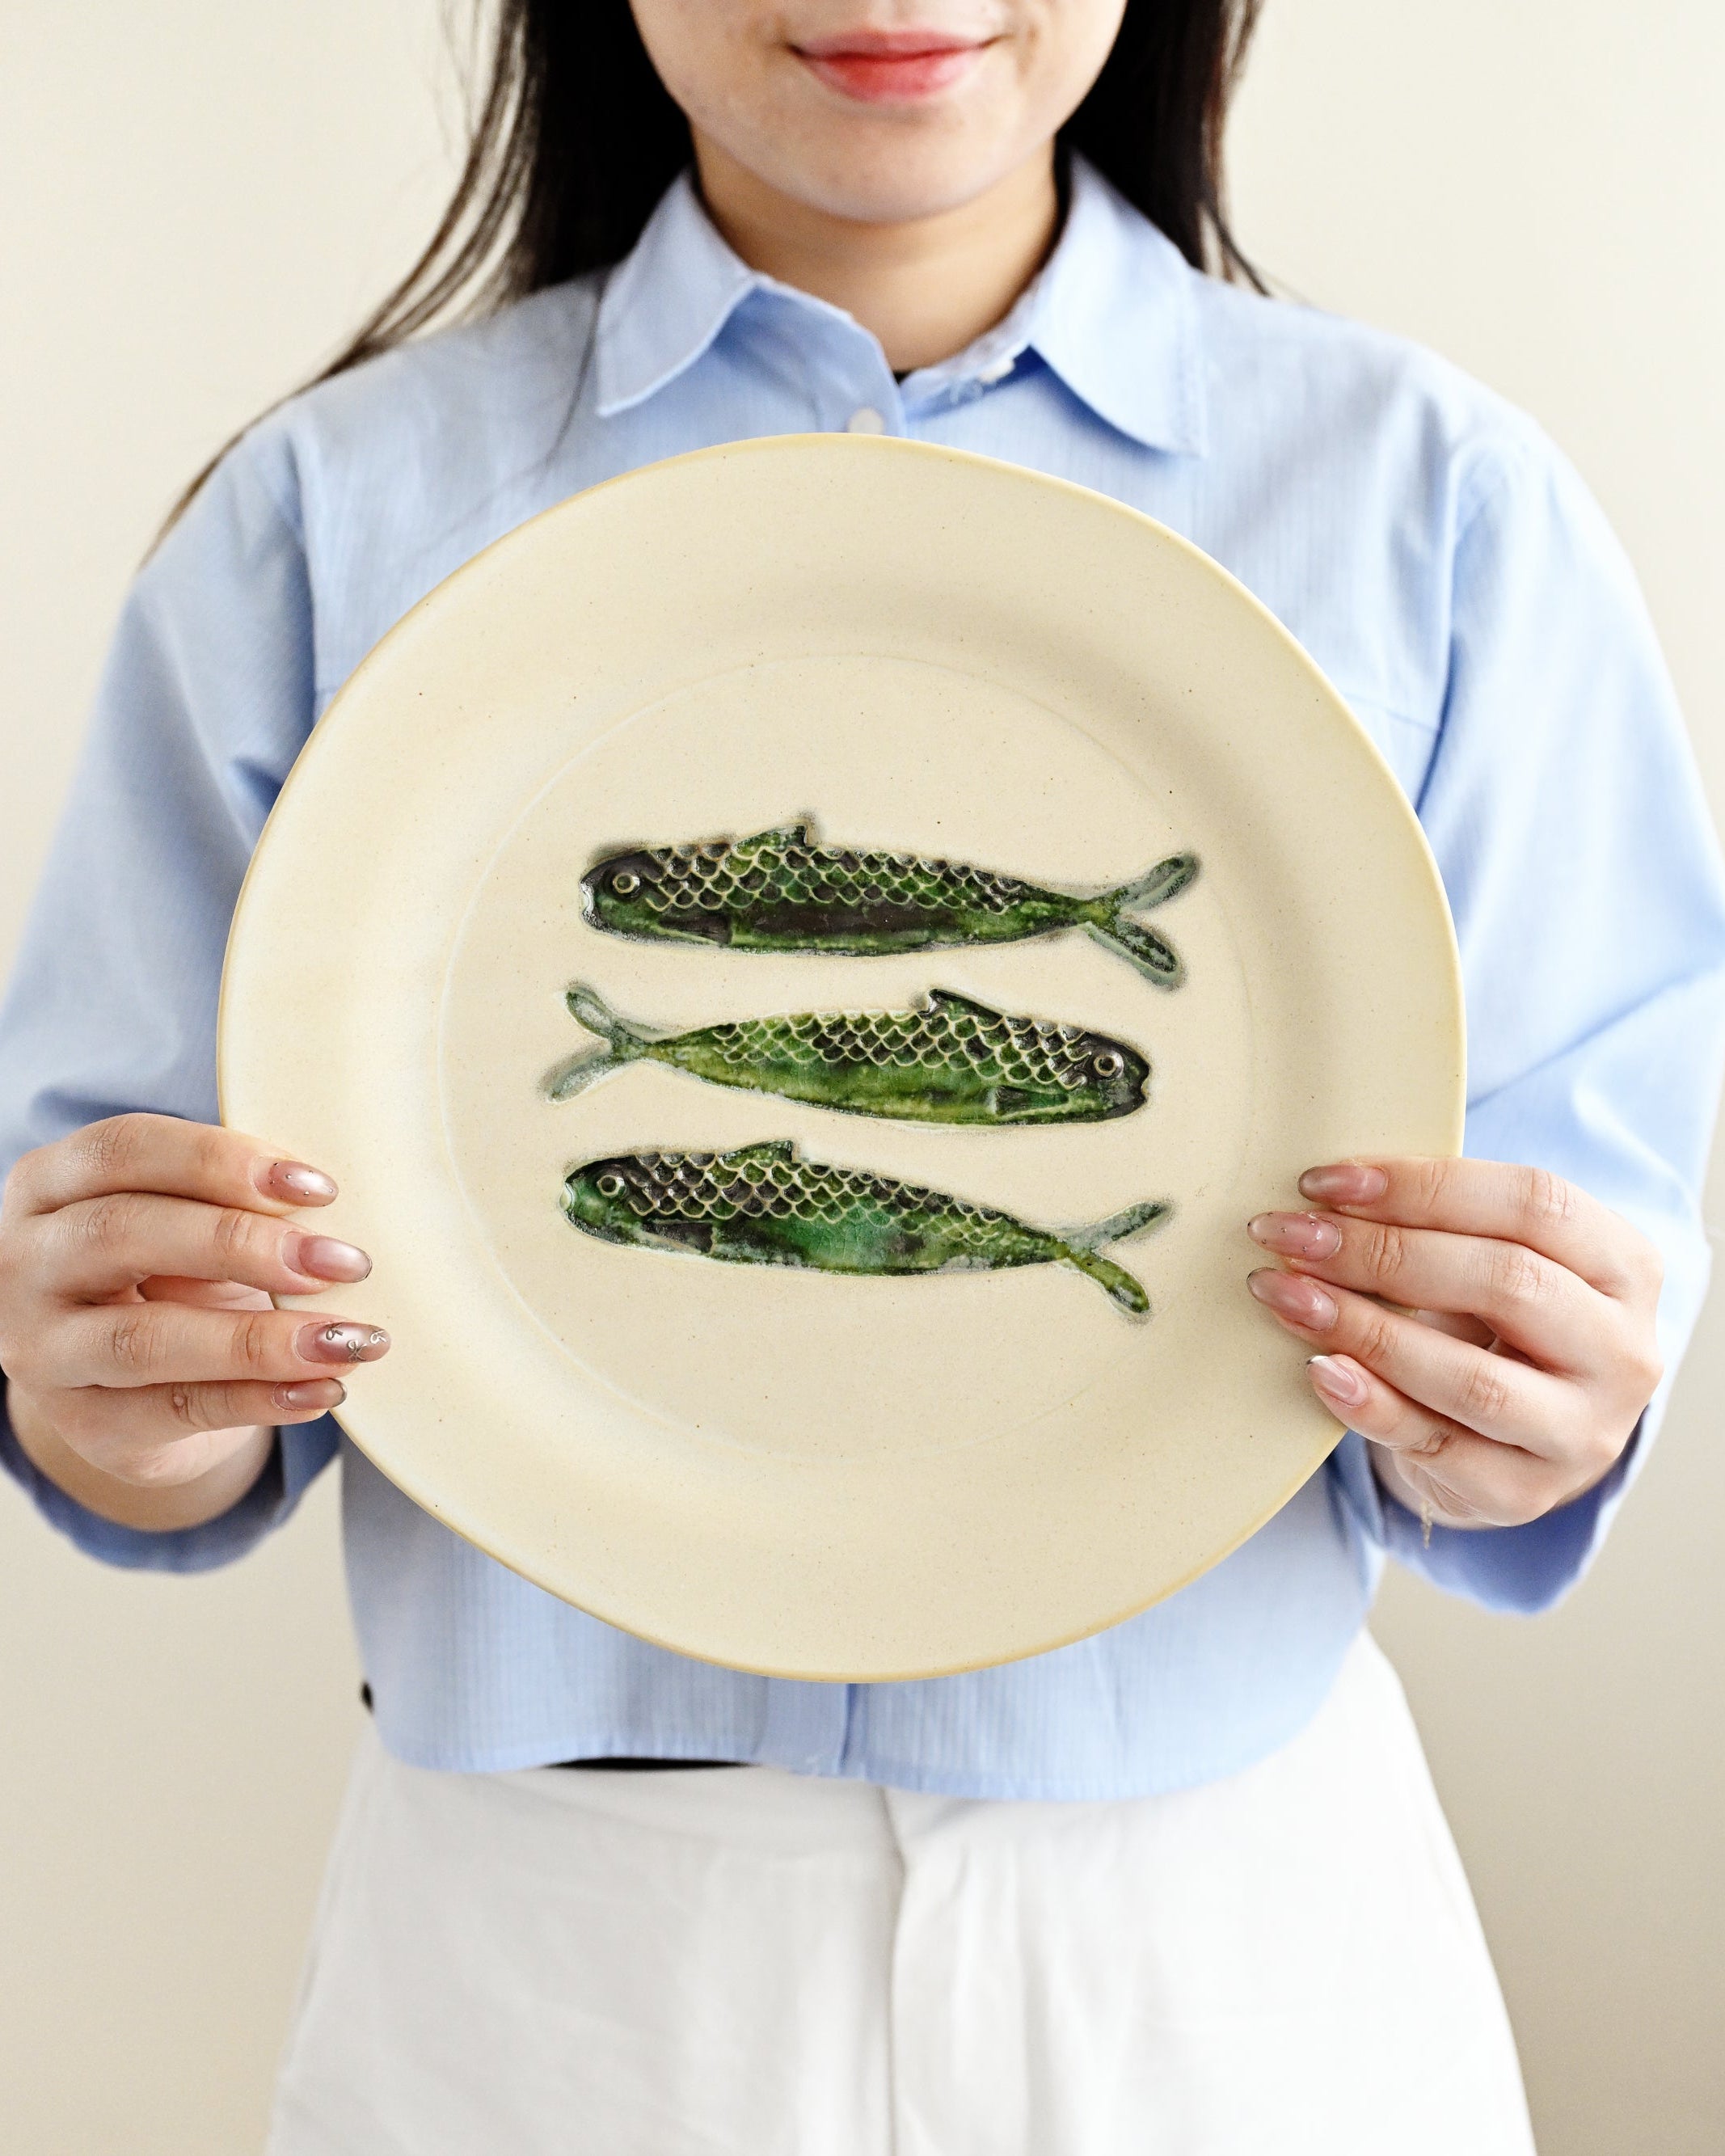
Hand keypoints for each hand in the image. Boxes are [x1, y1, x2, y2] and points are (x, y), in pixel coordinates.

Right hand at [0, 1113, 386, 1515]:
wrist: (131, 1387)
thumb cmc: (172, 1274)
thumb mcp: (186, 1221)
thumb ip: (234, 1201)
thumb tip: (330, 1210)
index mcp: (50, 1183)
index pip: (123, 1151)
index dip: (219, 1162)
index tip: (318, 1187)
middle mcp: (25, 1262)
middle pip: (122, 1233)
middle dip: (242, 1243)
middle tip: (343, 1261)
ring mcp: (43, 1350)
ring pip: (144, 1338)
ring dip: (258, 1339)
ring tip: (346, 1339)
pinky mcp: (85, 1424)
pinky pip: (177, 1411)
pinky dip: (260, 1400)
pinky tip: (324, 1390)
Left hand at [1244, 1158, 1662, 1529]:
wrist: (1522, 1438)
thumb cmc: (1498, 1323)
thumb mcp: (1496, 1261)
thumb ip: (1438, 1226)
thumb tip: (1324, 1198)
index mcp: (1625, 1267)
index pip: (1533, 1204)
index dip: (1423, 1186)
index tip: (1324, 1181)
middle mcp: (1622, 1351)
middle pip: (1505, 1282)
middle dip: (1380, 1252)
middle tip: (1290, 1235)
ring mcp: (1583, 1432)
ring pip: (1473, 1379)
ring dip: (1364, 1329)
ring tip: (1285, 1294)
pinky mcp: (1526, 1492)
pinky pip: (1438, 1446)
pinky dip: (1371, 1406)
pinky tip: (1318, 1368)